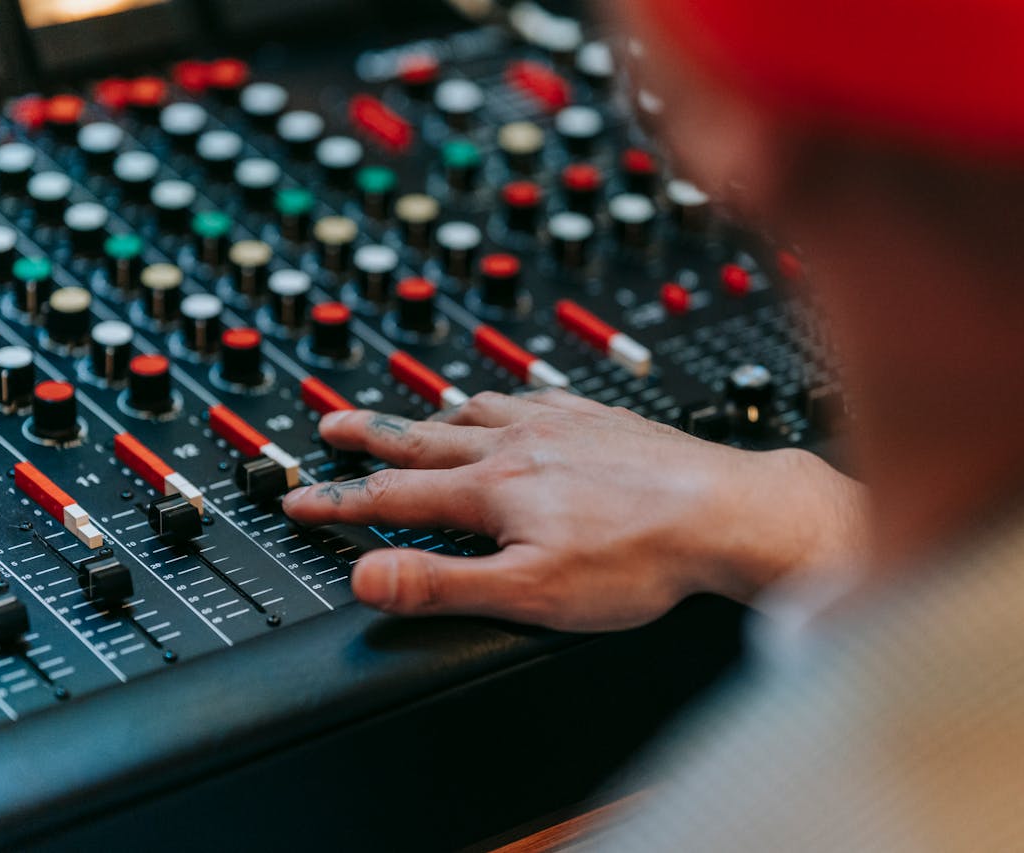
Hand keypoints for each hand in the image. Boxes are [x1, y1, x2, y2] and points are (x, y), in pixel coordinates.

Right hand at [282, 390, 866, 631]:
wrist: (725, 512)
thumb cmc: (640, 557)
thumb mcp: (531, 590)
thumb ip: (443, 584)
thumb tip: (367, 577)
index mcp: (493, 488)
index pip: (393, 496)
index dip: (337, 501)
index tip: (297, 497)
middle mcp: (519, 444)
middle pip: (424, 436)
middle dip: (370, 435)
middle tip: (330, 425)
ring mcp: (562, 425)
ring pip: (479, 411)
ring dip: (436, 416)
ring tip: (417, 416)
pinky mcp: (600, 418)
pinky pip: (537, 395)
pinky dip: (508, 399)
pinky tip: (518, 402)